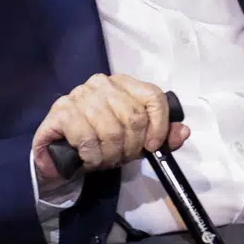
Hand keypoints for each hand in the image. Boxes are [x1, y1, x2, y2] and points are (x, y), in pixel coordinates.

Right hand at [30, 74, 188, 189]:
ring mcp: (79, 95)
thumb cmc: (101, 143)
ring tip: (104, 160)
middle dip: (132, 147)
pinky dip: (92, 157)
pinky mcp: (60, 111)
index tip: (153, 146)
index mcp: (124, 84)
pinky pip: (88, 139)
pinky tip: (89, 160)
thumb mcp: (135, 141)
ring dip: (111, 155)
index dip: (159, 124)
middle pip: (134, 116)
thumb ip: (161, 137)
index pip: (153, 96)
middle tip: (122, 158)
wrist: (59, 155)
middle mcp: (102, 83)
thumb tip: (183, 132)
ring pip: (111, 130)